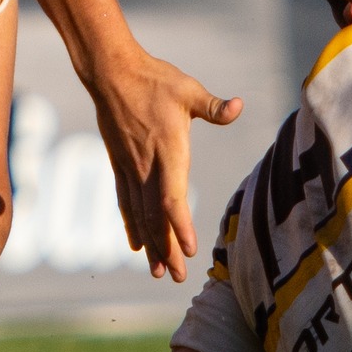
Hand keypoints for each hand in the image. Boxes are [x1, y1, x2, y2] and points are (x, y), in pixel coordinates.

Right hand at [86, 46, 243, 281]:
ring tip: (159, 272)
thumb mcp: (188, 90)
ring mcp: (130, 168)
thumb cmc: (155, 80)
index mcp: (167, 151)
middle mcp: (146, 166)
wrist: (111, 74)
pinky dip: (132, 225)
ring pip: (139, 215)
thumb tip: (239, 106)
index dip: (180, 226)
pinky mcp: (120, 166)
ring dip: (150, 245)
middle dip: (168, 249)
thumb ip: (214, 106)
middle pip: (155, 217)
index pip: (172, 197)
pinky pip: (126, 202)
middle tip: (179, 277)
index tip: (189, 249)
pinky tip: (136, 245)